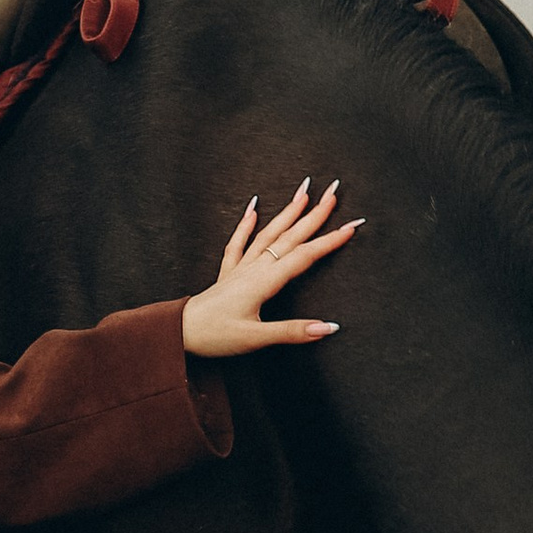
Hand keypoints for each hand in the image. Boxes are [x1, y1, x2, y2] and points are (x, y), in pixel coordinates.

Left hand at [182, 179, 359, 358]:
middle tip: (334, 194)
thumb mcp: (257, 338)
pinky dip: (246, 224)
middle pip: (290, 237)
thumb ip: (293, 332)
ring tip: (304, 193)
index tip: (352, 226)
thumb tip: (328, 327)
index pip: (304, 256)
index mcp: (264, 281)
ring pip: (269, 234)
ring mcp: (241, 267)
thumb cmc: (216, 336)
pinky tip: (253, 208)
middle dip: (315, 215)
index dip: (330, 241)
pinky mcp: (229, 273)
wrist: (180, 332)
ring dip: (288, 212)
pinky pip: (239, 243)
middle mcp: (255, 268)